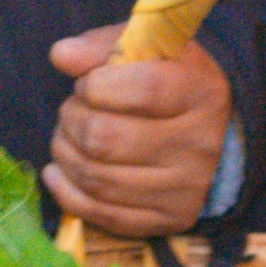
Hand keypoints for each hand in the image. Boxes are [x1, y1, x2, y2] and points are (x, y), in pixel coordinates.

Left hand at [44, 28, 231, 238]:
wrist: (206, 131)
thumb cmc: (165, 81)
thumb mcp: (143, 49)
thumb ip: (101, 46)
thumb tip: (62, 55)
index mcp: (202, 91)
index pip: (143, 88)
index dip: (96, 85)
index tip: (87, 83)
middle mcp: (201, 144)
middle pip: (107, 139)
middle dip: (71, 120)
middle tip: (72, 111)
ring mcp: (187, 188)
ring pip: (97, 178)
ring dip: (64, 154)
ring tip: (66, 138)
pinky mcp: (170, 220)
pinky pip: (102, 214)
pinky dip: (67, 192)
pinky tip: (59, 172)